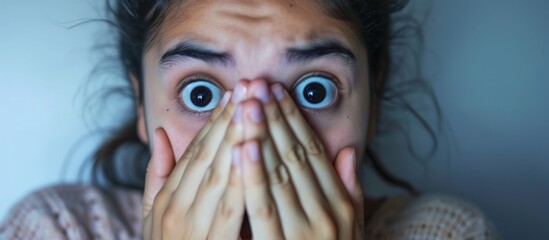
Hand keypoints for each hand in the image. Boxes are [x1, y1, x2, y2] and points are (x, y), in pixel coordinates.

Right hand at [141, 84, 247, 239]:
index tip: (233, 94)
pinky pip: (229, 204)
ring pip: (218, 172)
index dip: (215, 121)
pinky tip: (249, 150)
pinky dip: (239, 176)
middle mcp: (178, 206)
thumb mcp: (153, 215)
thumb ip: (158, 175)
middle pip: (208, 154)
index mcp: (168, 197)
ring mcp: (193, 224)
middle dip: (230, 118)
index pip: (195, 150)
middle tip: (248, 87)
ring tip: (252, 106)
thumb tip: (157, 133)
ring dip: (236, 136)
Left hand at [234, 80, 364, 238]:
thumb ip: (352, 191)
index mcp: (341, 204)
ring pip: (278, 174)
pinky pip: (262, 206)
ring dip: (261, 135)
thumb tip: (350, 152)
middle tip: (259, 85)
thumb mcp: (352, 226)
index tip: (278, 91)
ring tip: (248, 103)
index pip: (314, 151)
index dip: (295, 119)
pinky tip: (241, 147)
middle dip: (275, 117)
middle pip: (295, 155)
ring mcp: (302, 231)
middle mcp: (324, 212)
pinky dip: (252, 174)